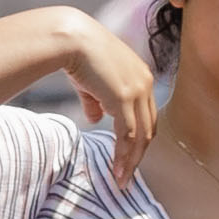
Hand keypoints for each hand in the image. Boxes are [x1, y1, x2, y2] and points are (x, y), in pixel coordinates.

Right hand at [47, 7, 157, 164]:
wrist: (70, 38)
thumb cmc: (76, 54)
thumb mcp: (90, 82)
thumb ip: (96, 102)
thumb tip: (95, 119)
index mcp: (141, 77)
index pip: (145, 115)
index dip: (138, 138)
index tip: (128, 157)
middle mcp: (145, 83)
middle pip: (148, 128)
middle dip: (138, 155)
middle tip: (126, 175)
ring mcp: (137, 91)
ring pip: (140, 136)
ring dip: (131, 161)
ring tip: (121, 179)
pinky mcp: (125, 98)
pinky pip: (128, 135)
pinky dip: (123, 155)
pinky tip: (117, 169)